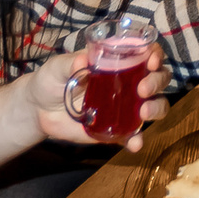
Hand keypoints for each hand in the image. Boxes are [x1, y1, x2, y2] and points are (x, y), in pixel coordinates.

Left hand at [23, 43, 168, 149]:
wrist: (39, 110)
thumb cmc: (52, 80)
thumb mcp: (57, 67)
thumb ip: (70, 64)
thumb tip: (83, 60)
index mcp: (118, 61)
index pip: (146, 53)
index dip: (155, 55)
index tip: (150, 61)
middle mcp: (129, 82)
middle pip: (159, 78)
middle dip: (157, 82)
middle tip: (142, 90)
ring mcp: (126, 107)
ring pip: (156, 105)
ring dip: (157, 108)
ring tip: (143, 113)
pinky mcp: (118, 130)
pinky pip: (134, 135)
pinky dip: (138, 140)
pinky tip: (134, 144)